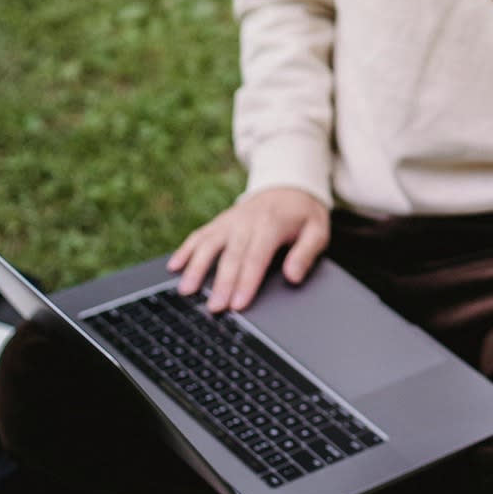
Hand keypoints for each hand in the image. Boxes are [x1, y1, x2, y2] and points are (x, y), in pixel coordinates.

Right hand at [168, 186, 329, 312]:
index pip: (257, 257)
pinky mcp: (220, 222)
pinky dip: (185, 250)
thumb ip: (306, 253)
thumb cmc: (303, 214)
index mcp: (272, 224)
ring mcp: (230, 220)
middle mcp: (246, 221)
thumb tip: (293, 276)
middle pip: (231, 255)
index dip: (246, 282)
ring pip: (209, 244)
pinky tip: (174, 267)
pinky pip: (199, 235)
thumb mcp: (318, 230)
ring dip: (196, 267)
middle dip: (221, 283)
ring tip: (186, 291)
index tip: (238, 304)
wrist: (288, 185)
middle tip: (214, 308)